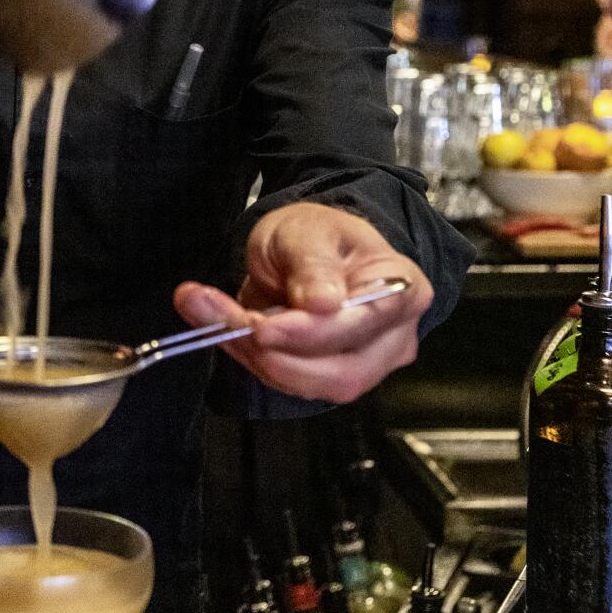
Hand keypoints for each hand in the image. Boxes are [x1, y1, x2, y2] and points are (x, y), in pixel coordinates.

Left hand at [173, 201, 432, 404]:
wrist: (305, 251)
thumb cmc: (317, 235)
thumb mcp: (307, 229)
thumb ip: (313, 262)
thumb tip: (323, 303)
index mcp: (402, 288)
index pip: (366, 322)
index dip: (313, 332)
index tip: (263, 326)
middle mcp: (393, 337)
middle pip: (341, 369)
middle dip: (275, 352)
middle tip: (222, 317)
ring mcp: (365, 365)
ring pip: (309, 383)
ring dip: (252, 355)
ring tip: (209, 313)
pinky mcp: (326, 379)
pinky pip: (286, 380)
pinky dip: (247, 356)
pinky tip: (220, 326)